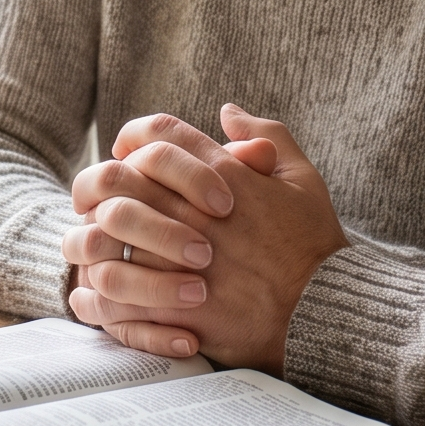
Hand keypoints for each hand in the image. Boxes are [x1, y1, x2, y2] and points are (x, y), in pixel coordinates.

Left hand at [66, 106, 345, 370]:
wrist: (324, 313)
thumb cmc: (315, 246)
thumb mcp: (302, 179)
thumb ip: (267, 137)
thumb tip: (228, 112)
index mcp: (223, 175)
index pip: (157, 133)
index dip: (133, 136)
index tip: (128, 152)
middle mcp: (195, 210)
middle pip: (122, 177)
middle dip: (106, 182)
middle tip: (104, 196)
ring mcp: (182, 257)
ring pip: (111, 231)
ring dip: (99, 232)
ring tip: (101, 241)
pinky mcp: (177, 305)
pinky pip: (119, 289)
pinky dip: (105, 284)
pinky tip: (107, 286)